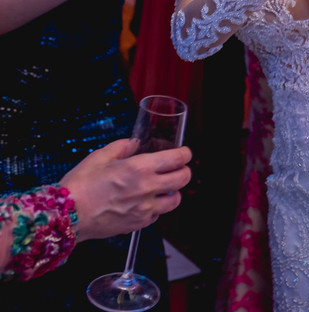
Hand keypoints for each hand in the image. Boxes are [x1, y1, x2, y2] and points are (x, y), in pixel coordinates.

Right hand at [60, 139, 191, 241]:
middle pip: (184, 179)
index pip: (178, 159)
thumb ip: (122, 147)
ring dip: (173, 192)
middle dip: (183, 171)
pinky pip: (158, 215)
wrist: (65, 216)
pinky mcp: (138, 224)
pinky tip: (145, 202)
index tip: (183, 152)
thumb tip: (135, 143)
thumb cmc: (80, 185)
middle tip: (176, 169)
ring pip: (175, 200)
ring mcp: (145, 209)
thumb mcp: (99, 157)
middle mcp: (147, 188)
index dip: (184, 153)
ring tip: (162, 188)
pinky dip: (156, 208)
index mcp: (140, 168)